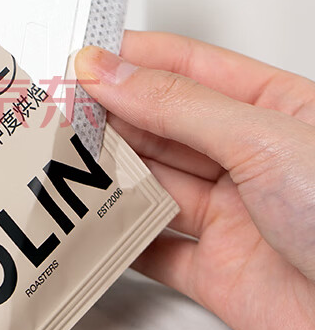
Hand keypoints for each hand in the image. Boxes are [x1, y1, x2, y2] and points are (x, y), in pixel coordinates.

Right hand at [76, 32, 314, 329]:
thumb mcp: (266, 140)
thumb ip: (179, 105)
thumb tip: (112, 71)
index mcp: (274, 110)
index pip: (187, 68)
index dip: (130, 59)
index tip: (77, 57)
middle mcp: (247, 159)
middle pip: (160, 126)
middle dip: (108, 116)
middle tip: (55, 110)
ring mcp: (229, 216)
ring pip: (149, 184)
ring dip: (106, 175)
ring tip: (61, 159)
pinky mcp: (213, 272)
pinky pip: (149, 249)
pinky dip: (115, 239)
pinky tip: (88, 223)